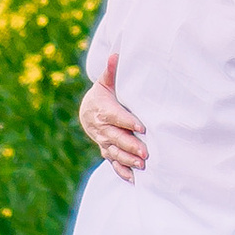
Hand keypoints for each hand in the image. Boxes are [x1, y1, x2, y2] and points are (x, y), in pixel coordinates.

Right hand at [79, 52, 147, 179]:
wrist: (88, 111)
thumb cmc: (103, 94)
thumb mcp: (106, 82)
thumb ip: (111, 71)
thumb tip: (116, 54)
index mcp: (102, 110)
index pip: (115, 117)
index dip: (127, 122)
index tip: (141, 126)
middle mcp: (101, 128)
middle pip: (116, 137)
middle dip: (130, 145)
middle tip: (146, 152)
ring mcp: (103, 141)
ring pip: (115, 152)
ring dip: (128, 160)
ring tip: (143, 165)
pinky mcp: (106, 150)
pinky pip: (112, 162)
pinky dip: (122, 171)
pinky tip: (134, 179)